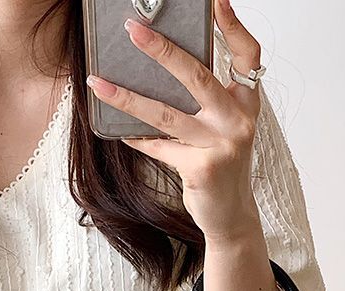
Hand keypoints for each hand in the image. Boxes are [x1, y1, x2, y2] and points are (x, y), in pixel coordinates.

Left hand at [86, 0, 263, 242]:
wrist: (231, 216)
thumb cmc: (221, 166)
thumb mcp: (222, 129)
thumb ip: (206, 101)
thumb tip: (163, 64)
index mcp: (246, 104)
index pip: (247, 56)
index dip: (232, 25)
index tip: (214, 0)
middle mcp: (239, 121)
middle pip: (198, 76)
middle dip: (162, 51)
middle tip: (132, 30)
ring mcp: (222, 145)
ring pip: (167, 113)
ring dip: (127, 97)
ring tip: (97, 82)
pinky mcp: (202, 168)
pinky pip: (159, 145)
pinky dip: (137, 138)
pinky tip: (119, 130)